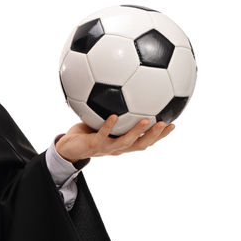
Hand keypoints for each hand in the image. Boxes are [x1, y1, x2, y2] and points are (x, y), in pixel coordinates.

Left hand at [54, 115, 174, 163]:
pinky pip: (102, 135)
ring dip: (137, 132)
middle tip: (166, 124)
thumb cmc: (86, 134)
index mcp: (123, 144)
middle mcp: (117, 147)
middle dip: (155, 136)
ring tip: (147, 120)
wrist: (67, 148)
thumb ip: (115, 113)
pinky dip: (109, 126)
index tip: (174, 125)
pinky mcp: (93, 144)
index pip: (146, 141)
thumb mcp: (102, 123)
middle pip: (141, 145)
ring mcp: (106, 147)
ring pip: (126, 142)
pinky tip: (114, 116)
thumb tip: (125, 92)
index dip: (160, 136)